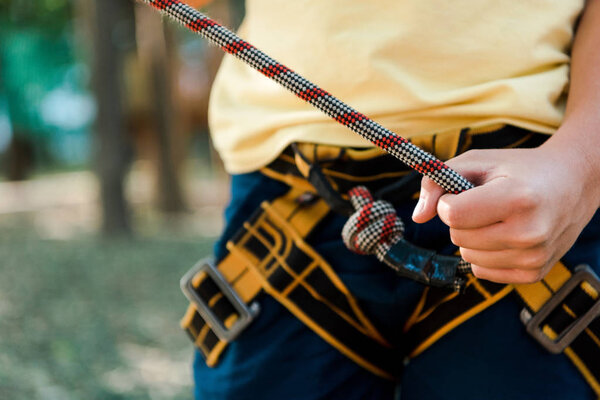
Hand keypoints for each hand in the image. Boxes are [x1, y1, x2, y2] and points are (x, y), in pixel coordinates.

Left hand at [411, 138, 599, 283]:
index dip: (448, 201)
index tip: (463, 192)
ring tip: (498, 217)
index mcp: (517, 198)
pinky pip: (481, 270)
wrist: (573, 185)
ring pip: (467, 255)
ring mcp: (534, 257)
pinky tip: (504, 235)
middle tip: (485, 203)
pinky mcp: (533, 273)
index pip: (453, 214)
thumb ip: (437, 182)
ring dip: (472, 237)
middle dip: (461, 218)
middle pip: (457, 236)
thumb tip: (416, 218)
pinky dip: (484, 253)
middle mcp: (529, 232)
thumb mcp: (478, 161)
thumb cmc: (518, 169)